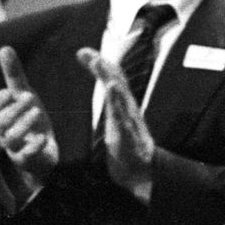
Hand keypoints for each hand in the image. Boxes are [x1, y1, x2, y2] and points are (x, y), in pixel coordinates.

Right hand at [0, 47, 58, 193]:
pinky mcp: (26, 160)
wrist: (43, 150)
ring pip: (10, 138)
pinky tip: (43, 137)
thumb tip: (4, 47)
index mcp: (1, 116)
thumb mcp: (23, 94)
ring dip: (24, 123)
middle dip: (15, 108)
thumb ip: (14, 74)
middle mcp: (4, 132)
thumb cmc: (29, 119)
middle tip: (31, 98)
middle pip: (0, 121)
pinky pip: (25, 156)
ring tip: (38, 112)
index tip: (12, 92)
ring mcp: (14, 148)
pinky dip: (33, 145)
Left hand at [77, 48, 156, 199]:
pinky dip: (116, 99)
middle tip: (87, 52)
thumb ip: (110, 108)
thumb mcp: (114, 124)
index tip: (83, 52)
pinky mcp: (127, 133)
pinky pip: (121, 113)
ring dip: (108, 76)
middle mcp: (127, 108)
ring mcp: (129, 120)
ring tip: (99, 63)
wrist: (142, 172)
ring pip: (119, 94)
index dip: (99, 64)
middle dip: (102, 65)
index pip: (112, 79)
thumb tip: (105, 94)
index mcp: (122, 105)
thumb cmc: (127, 148)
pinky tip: (111, 87)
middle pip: (116, 81)